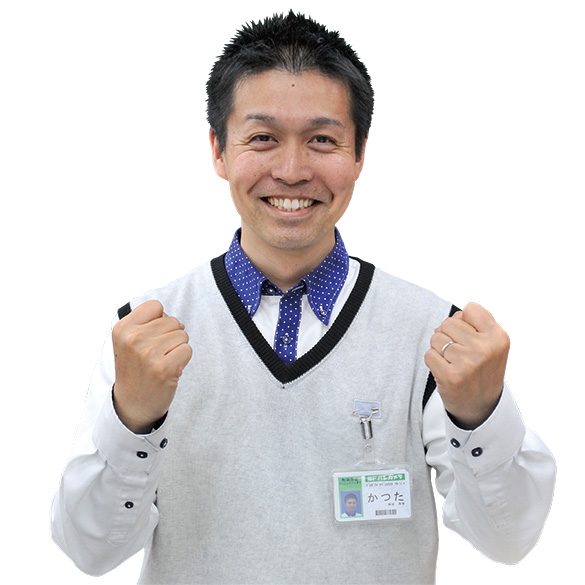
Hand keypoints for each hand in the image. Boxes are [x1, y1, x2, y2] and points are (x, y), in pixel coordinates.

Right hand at [112, 300, 192, 432]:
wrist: (132, 404)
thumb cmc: (135, 369)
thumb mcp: (127, 341)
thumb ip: (146, 322)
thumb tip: (175, 320)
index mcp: (122, 329)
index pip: (155, 306)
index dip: (160, 320)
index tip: (151, 337)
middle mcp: (133, 339)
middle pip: (172, 321)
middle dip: (170, 336)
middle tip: (157, 354)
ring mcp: (148, 354)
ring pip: (182, 335)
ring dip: (177, 348)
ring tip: (162, 361)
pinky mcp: (164, 368)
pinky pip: (187, 350)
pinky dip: (183, 359)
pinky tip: (169, 370)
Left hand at [424, 302, 509, 428]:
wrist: (481, 407)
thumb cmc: (482, 370)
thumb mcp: (492, 344)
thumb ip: (477, 324)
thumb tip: (454, 316)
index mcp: (498, 338)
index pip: (470, 309)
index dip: (464, 321)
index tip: (470, 336)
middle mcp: (485, 349)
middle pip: (449, 322)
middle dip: (448, 335)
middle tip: (459, 353)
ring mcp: (468, 363)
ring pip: (436, 338)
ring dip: (439, 348)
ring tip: (453, 362)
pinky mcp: (450, 376)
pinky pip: (429, 354)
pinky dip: (433, 361)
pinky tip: (446, 370)